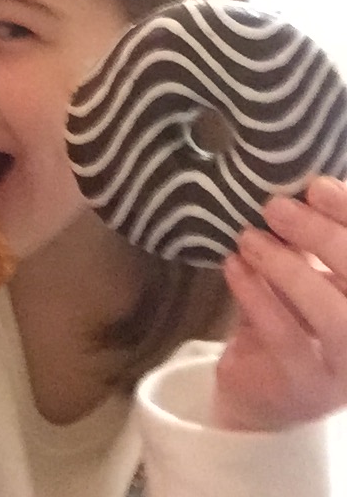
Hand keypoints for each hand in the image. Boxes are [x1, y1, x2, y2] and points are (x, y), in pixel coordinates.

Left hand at [216, 175, 346, 430]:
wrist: (262, 388)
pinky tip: (233, 266)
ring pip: (333, 317)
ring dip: (288, 268)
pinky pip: (286, 338)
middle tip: (276, 206)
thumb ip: (313, 235)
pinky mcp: (308, 386)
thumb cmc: (293, 312)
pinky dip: (257, 296)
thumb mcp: (307, 268)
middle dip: (323, 237)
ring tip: (248, 237)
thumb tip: (294, 180)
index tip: (317, 186)